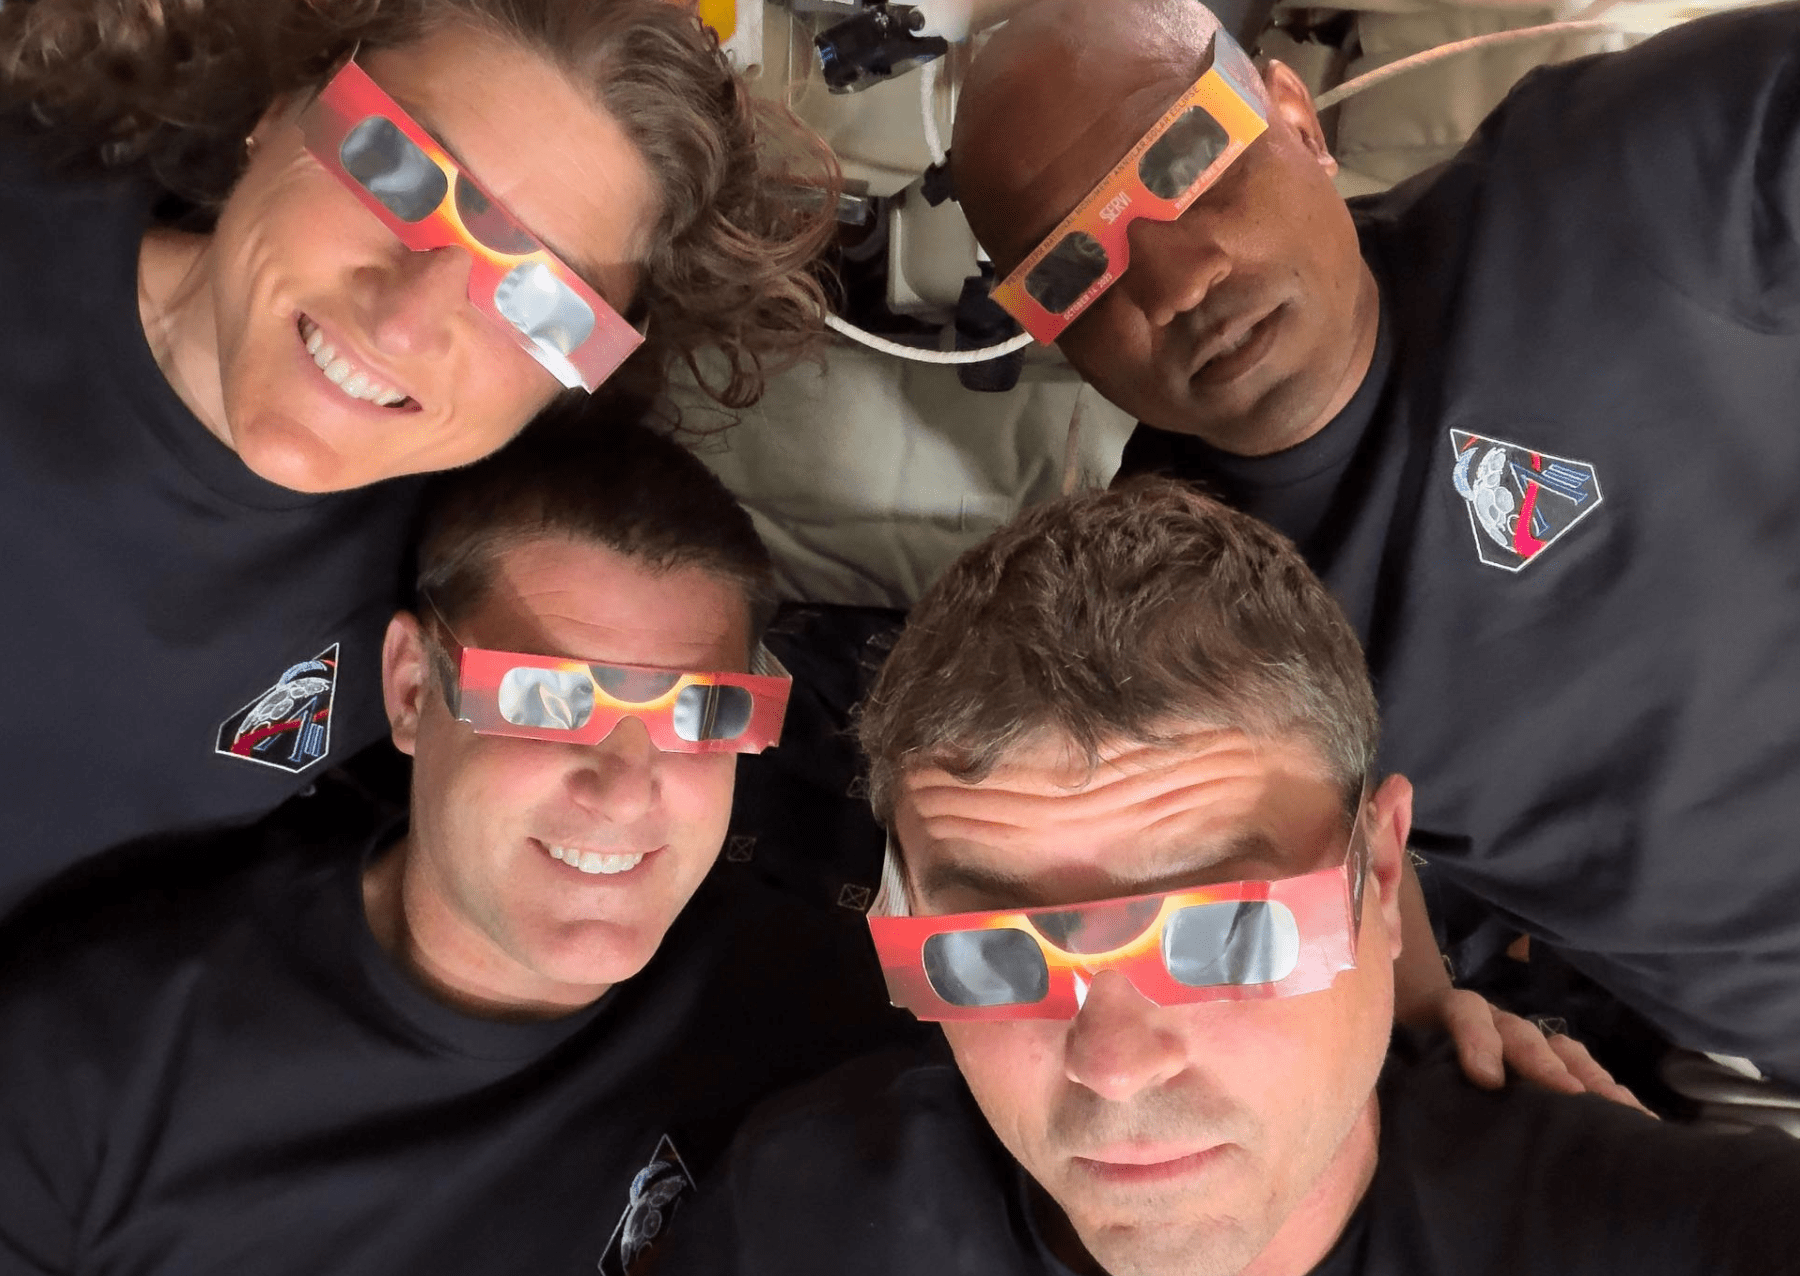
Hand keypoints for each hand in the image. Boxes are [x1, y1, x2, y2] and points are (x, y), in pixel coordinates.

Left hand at [1427, 987, 1653, 1113]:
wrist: (1427, 1036)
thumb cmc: (1419, 1058)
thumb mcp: (1413, 1060)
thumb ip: (1416, 1072)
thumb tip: (1422, 1095)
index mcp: (1453, 1017)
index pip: (1464, 1013)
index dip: (1478, 1040)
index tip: (1488, 1079)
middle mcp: (1496, 1024)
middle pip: (1521, 1035)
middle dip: (1544, 1064)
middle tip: (1569, 1094)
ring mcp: (1529, 1039)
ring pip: (1561, 1050)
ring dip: (1589, 1080)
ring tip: (1617, 1111)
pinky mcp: (1553, 1059)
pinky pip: (1584, 1069)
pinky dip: (1607, 1092)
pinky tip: (1634, 1117)